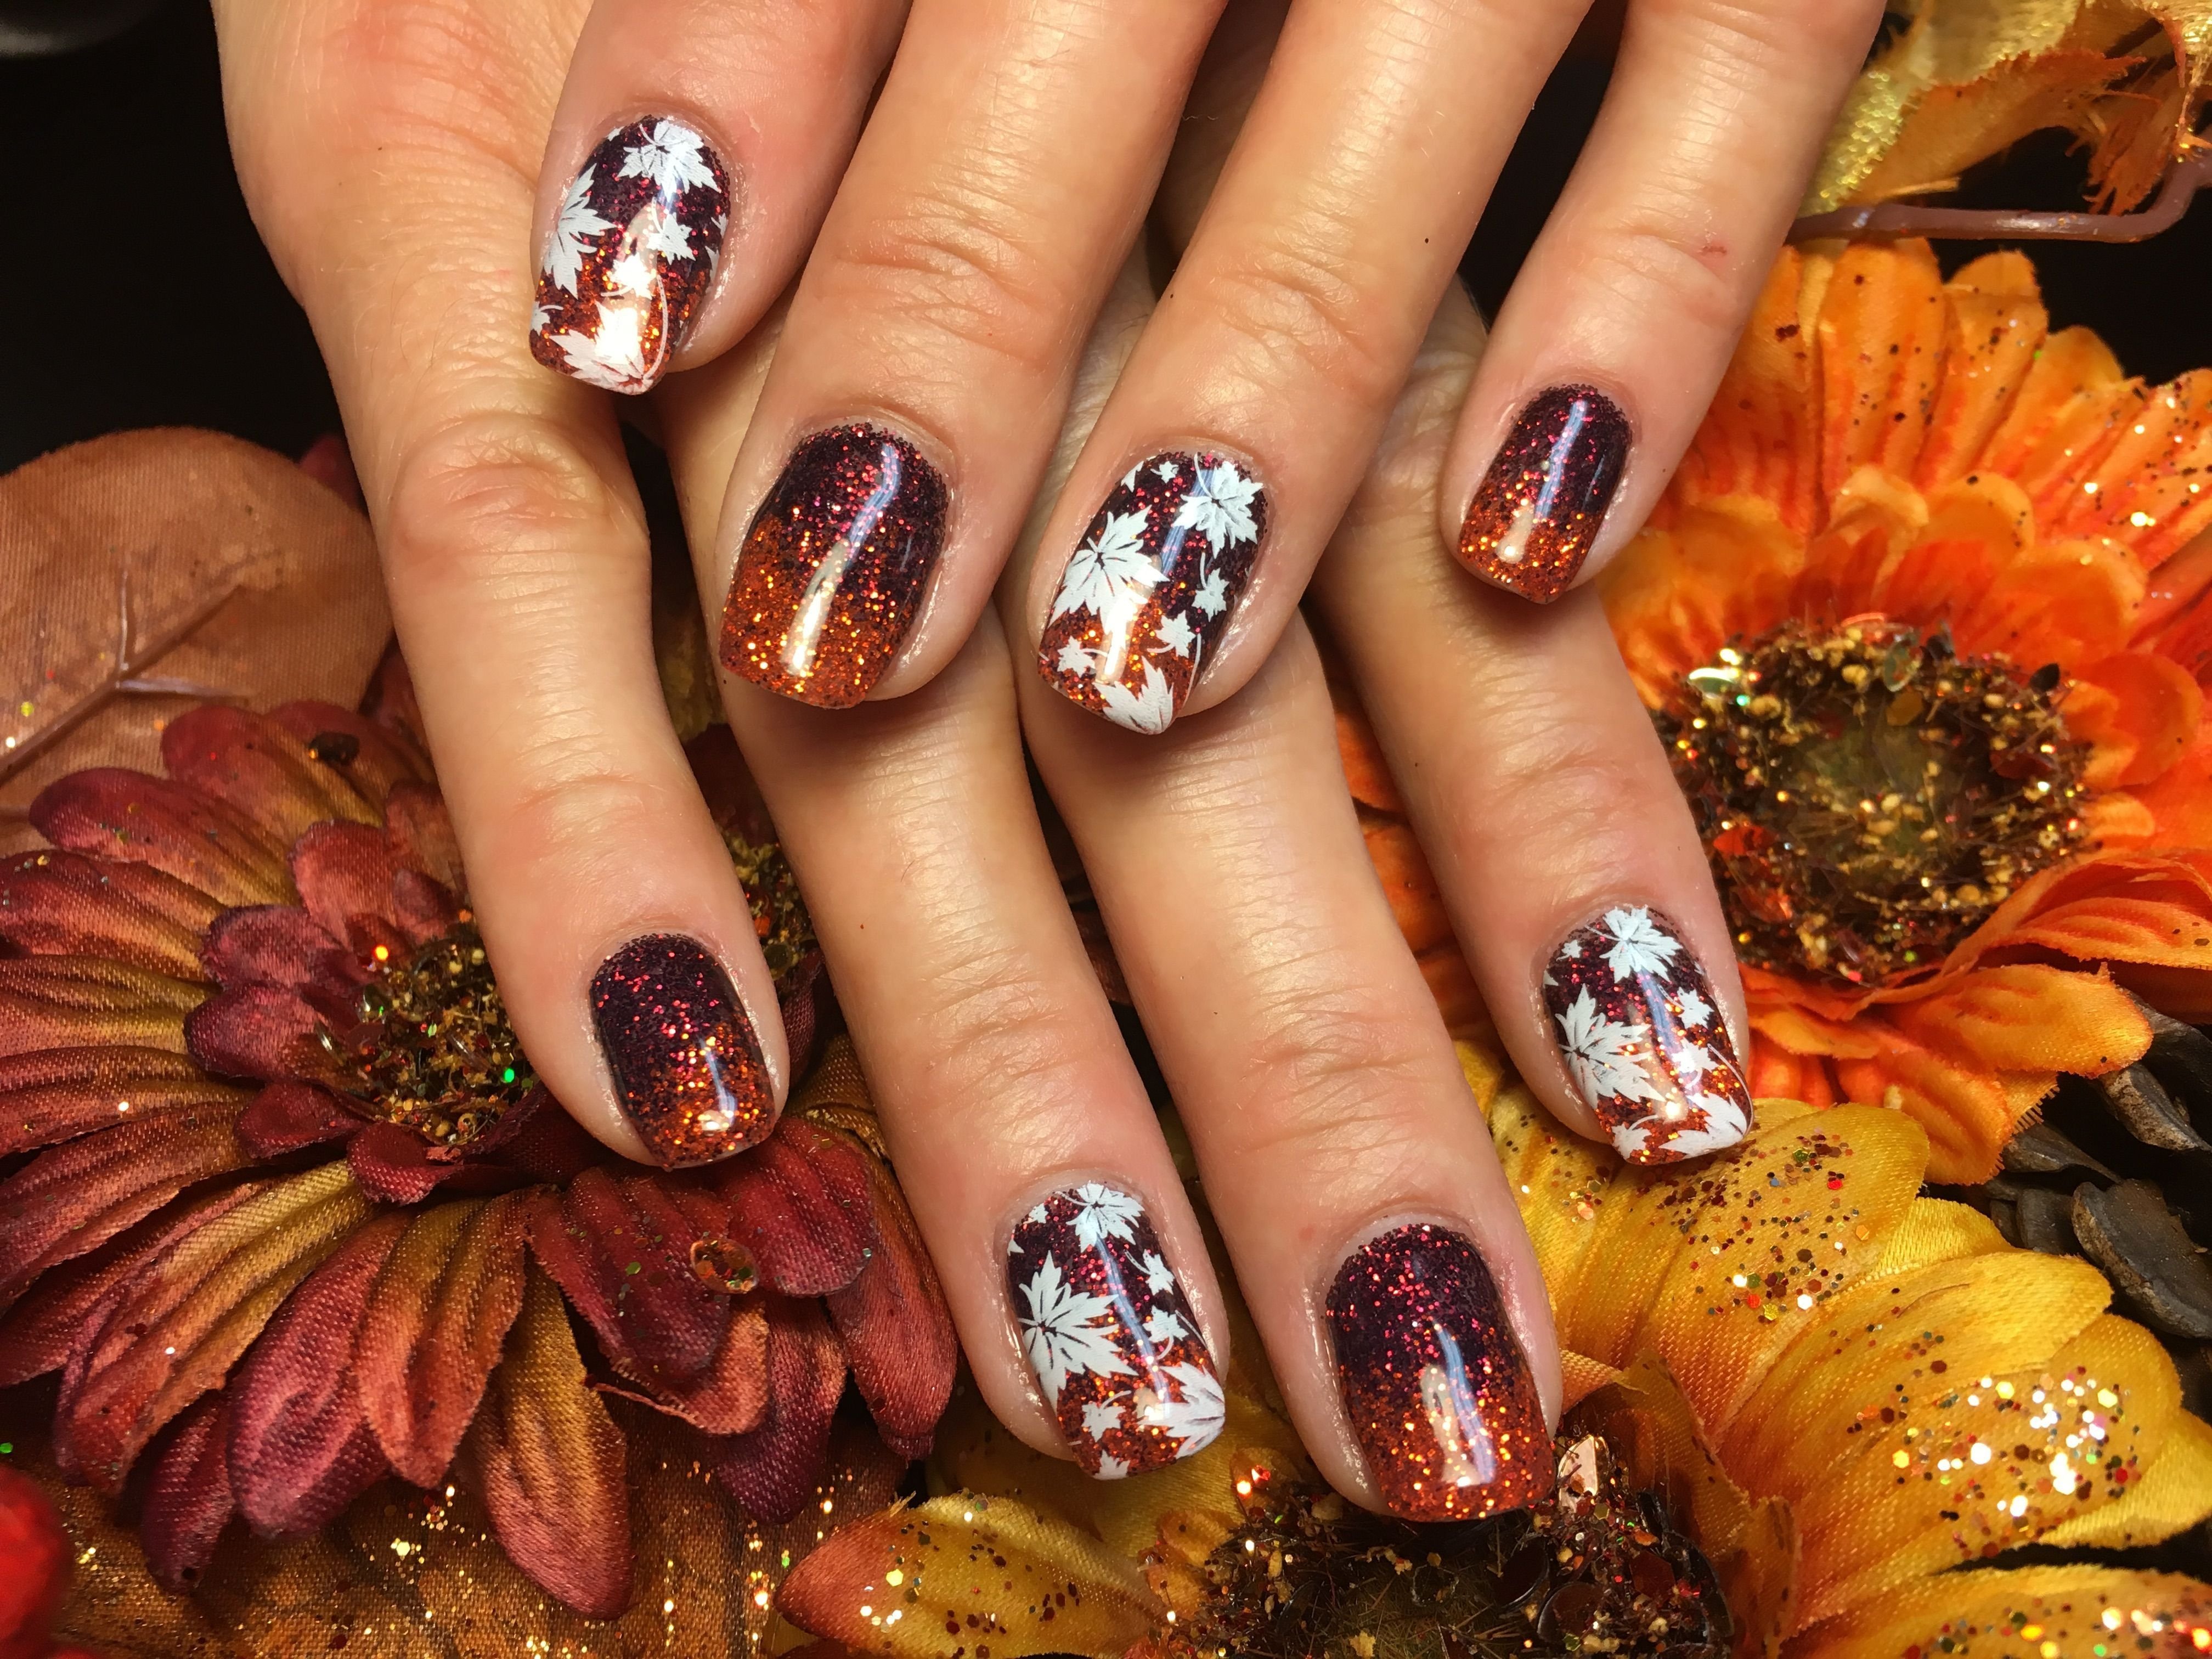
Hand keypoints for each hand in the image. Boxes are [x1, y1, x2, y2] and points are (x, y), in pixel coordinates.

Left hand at [526, 0, 1878, 729]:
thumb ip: (864, 24)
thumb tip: (651, 303)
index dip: (703, 107)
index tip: (596, 340)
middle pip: (1056, 82)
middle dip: (937, 358)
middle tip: (822, 636)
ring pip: (1370, 146)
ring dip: (1239, 419)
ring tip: (1124, 679)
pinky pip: (1734, 98)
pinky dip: (1628, 327)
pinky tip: (1521, 555)